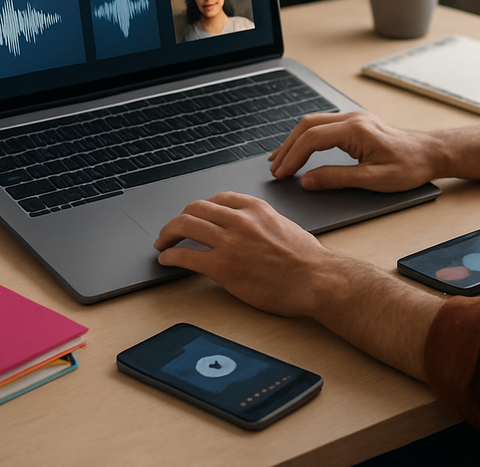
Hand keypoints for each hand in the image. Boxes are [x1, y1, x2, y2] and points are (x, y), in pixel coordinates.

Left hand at [154, 192, 333, 317]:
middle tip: (171, 231)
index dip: (201, 209)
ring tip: (163, 243)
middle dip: (178, 219)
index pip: (217, 199)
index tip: (195, 217)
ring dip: (168, 234)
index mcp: (255, 208)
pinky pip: (186, 257)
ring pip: (185, 226)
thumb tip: (248, 229)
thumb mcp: (284, 225)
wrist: (316, 280)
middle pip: (195, 209)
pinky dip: (170, 257)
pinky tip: (167, 261)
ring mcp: (229, 243)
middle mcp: (239, 220)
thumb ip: (261, 222)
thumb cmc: (308, 259)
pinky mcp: (222, 267)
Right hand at [268, 110, 439, 191]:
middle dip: (288, 147)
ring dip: (295, 140)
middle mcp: (352, 118)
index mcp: (356, 129)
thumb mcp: (374, 179)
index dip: (293, 156)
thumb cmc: (409, 166)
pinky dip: (307, 137)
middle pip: (307, 126)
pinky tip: (300, 149)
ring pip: (313, 122)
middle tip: (276, 169)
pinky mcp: (356, 123)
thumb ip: (338, 178)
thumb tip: (308, 181)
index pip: (312, 138)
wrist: (430, 153)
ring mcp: (354, 117)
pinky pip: (323, 125)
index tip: (282, 174)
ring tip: (281, 160)